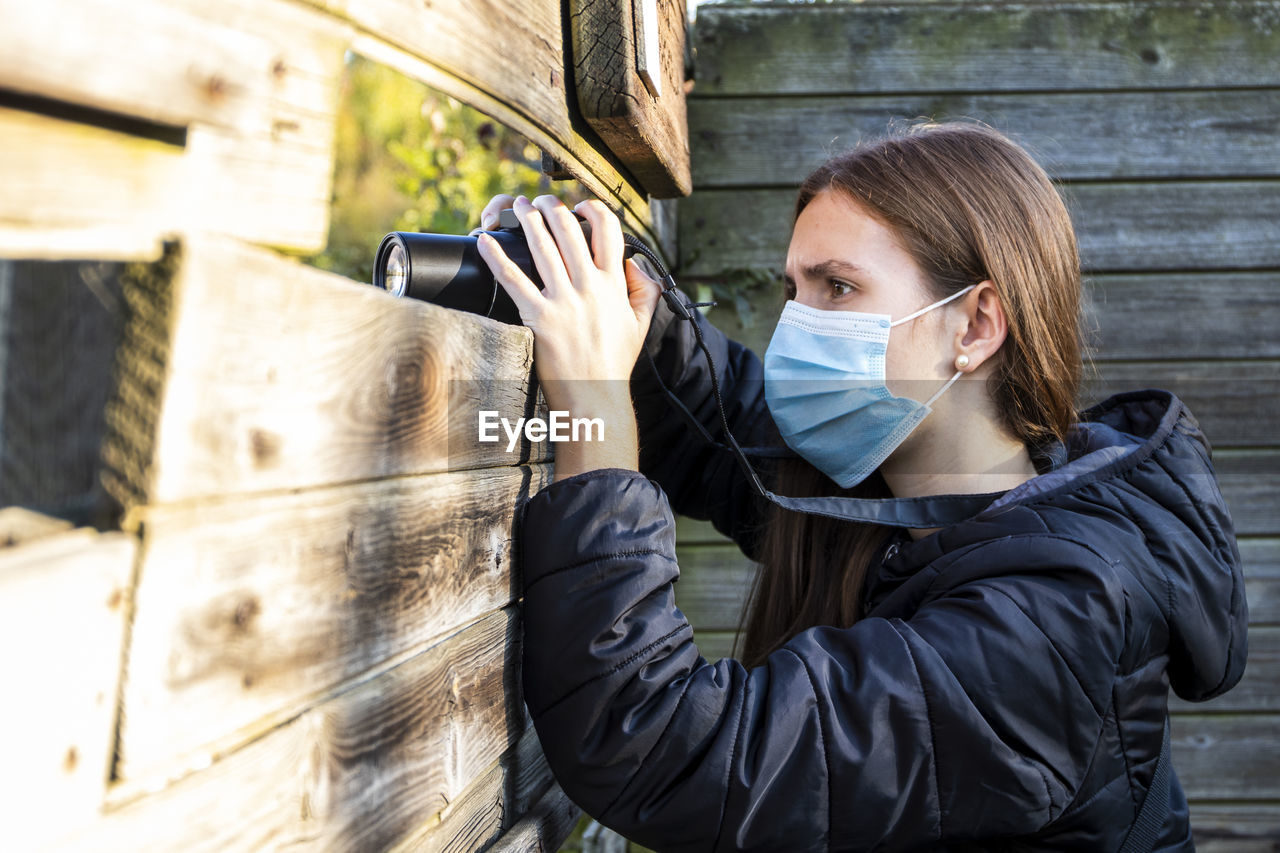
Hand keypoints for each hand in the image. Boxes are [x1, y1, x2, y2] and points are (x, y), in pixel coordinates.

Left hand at [476, 194, 662, 412]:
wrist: (595, 397)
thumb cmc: (615, 362)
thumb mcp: (641, 323)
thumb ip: (643, 290)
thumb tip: (634, 264)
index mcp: (614, 285)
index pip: (608, 230)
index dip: (593, 209)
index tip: (581, 206)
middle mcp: (589, 287)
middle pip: (569, 229)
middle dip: (552, 206)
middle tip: (540, 200)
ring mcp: (564, 301)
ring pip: (543, 246)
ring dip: (528, 219)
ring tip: (519, 205)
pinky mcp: (539, 317)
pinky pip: (514, 279)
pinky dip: (496, 257)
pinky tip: (486, 241)